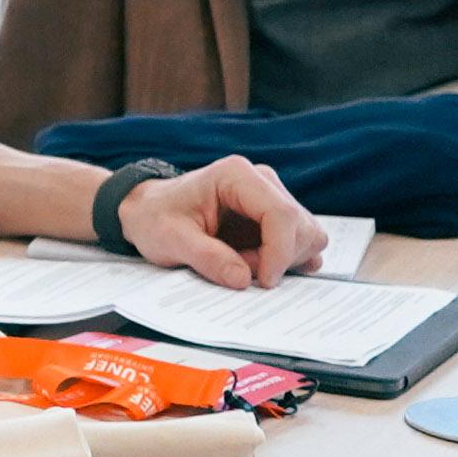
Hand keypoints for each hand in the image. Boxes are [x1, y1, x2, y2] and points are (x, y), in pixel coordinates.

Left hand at [119, 156, 312, 286]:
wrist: (149, 211)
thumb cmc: (156, 218)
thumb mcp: (169, 240)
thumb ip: (206, 257)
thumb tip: (243, 279)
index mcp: (236, 176)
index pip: (281, 214)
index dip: (279, 252)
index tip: (261, 281)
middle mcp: (262, 181)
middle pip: (301, 226)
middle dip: (277, 259)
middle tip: (239, 270)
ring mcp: (272, 198)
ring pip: (308, 236)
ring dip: (282, 260)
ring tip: (241, 262)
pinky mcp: (276, 218)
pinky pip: (302, 242)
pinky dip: (286, 260)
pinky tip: (254, 262)